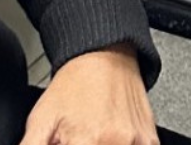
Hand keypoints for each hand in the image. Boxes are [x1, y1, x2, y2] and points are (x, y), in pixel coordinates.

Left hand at [19, 43, 159, 144]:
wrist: (105, 55)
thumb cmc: (74, 84)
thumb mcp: (40, 120)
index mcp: (87, 140)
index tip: (66, 144)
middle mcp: (116, 142)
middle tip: (79, 138)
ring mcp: (136, 142)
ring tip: (91, 137)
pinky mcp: (150, 140)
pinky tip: (110, 138)